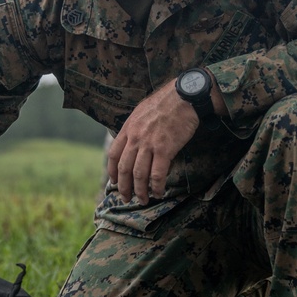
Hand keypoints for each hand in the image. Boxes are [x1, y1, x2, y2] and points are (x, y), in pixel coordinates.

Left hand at [107, 80, 199, 203]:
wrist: (184, 96)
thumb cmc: (166, 103)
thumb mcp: (142, 112)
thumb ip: (135, 128)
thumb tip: (133, 142)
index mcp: (128, 128)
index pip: (113, 154)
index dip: (112, 171)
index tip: (114, 181)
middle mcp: (135, 138)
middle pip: (124, 168)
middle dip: (124, 186)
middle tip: (127, 198)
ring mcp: (149, 144)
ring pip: (139, 174)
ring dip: (140, 191)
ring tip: (143, 200)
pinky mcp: (165, 149)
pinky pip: (157, 174)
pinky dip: (156, 186)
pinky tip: (158, 192)